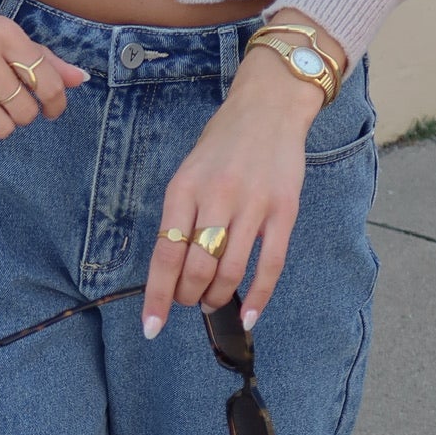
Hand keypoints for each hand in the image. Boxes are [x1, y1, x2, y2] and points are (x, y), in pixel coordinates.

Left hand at [142, 44, 326, 336]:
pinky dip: (258, 296)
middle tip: (188, 301)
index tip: (152, 326)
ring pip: (230, 271)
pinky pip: (270, 264)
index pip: (165, 253)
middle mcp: (216, 197)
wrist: (269, 108)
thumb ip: (181, 217)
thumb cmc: (223, 144)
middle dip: (187, 296)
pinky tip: (247, 316)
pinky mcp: (284, 211)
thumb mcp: (189, 173)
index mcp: (184, 189)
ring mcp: (253, 205)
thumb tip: (174, 269)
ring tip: (211, 302)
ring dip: (217, 297)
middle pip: (196, 268)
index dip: (157, 296)